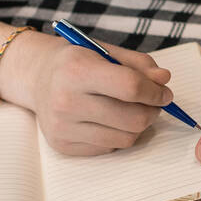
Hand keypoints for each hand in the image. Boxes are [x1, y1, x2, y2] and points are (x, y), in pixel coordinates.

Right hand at [13, 33, 173, 155]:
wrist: (36, 77)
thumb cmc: (76, 62)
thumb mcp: (105, 51)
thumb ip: (138, 65)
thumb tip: (164, 80)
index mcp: (77, 70)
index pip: (130, 87)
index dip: (155, 92)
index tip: (164, 92)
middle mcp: (66, 101)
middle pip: (133, 119)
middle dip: (152, 111)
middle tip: (153, 103)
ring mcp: (63, 127)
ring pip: (126, 139)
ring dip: (138, 126)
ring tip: (131, 111)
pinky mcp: (63, 146)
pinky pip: (110, 148)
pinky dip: (118, 135)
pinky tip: (108, 120)